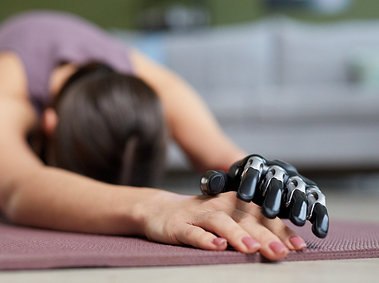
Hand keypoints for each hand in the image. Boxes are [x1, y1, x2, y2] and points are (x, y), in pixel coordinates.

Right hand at [141, 191, 306, 260]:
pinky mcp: (178, 225)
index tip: (298, 245)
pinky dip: (205, 239)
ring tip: (252, 249)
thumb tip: (284, 246)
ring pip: (220, 222)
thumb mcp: (225, 219)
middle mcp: (217, 207)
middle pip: (244, 219)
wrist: (157, 209)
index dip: (279, 229)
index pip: (260, 216)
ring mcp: (197, 215)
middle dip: (264, 235)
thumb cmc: (198, 218)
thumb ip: (249, 229)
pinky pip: (193, 232)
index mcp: (232, 204)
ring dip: (237, 234)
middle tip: (281, 252)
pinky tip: (217, 246)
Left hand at [200, 154, 328, 237]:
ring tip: (296, 221)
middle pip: (279, 180)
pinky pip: (318, 205)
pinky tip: (318, 232)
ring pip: (300, 191)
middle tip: (269, 213)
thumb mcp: (223, 181)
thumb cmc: (236, 184)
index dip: (249, 182)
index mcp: (256, 163)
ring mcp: (296, 181)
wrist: (255, 183)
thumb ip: (215, 182)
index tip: (243, 197)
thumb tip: (210, 182)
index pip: (253, 169)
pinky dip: (320, 217)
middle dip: (275, 196)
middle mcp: (279, 169)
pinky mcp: (311, 195)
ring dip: (299, 206)